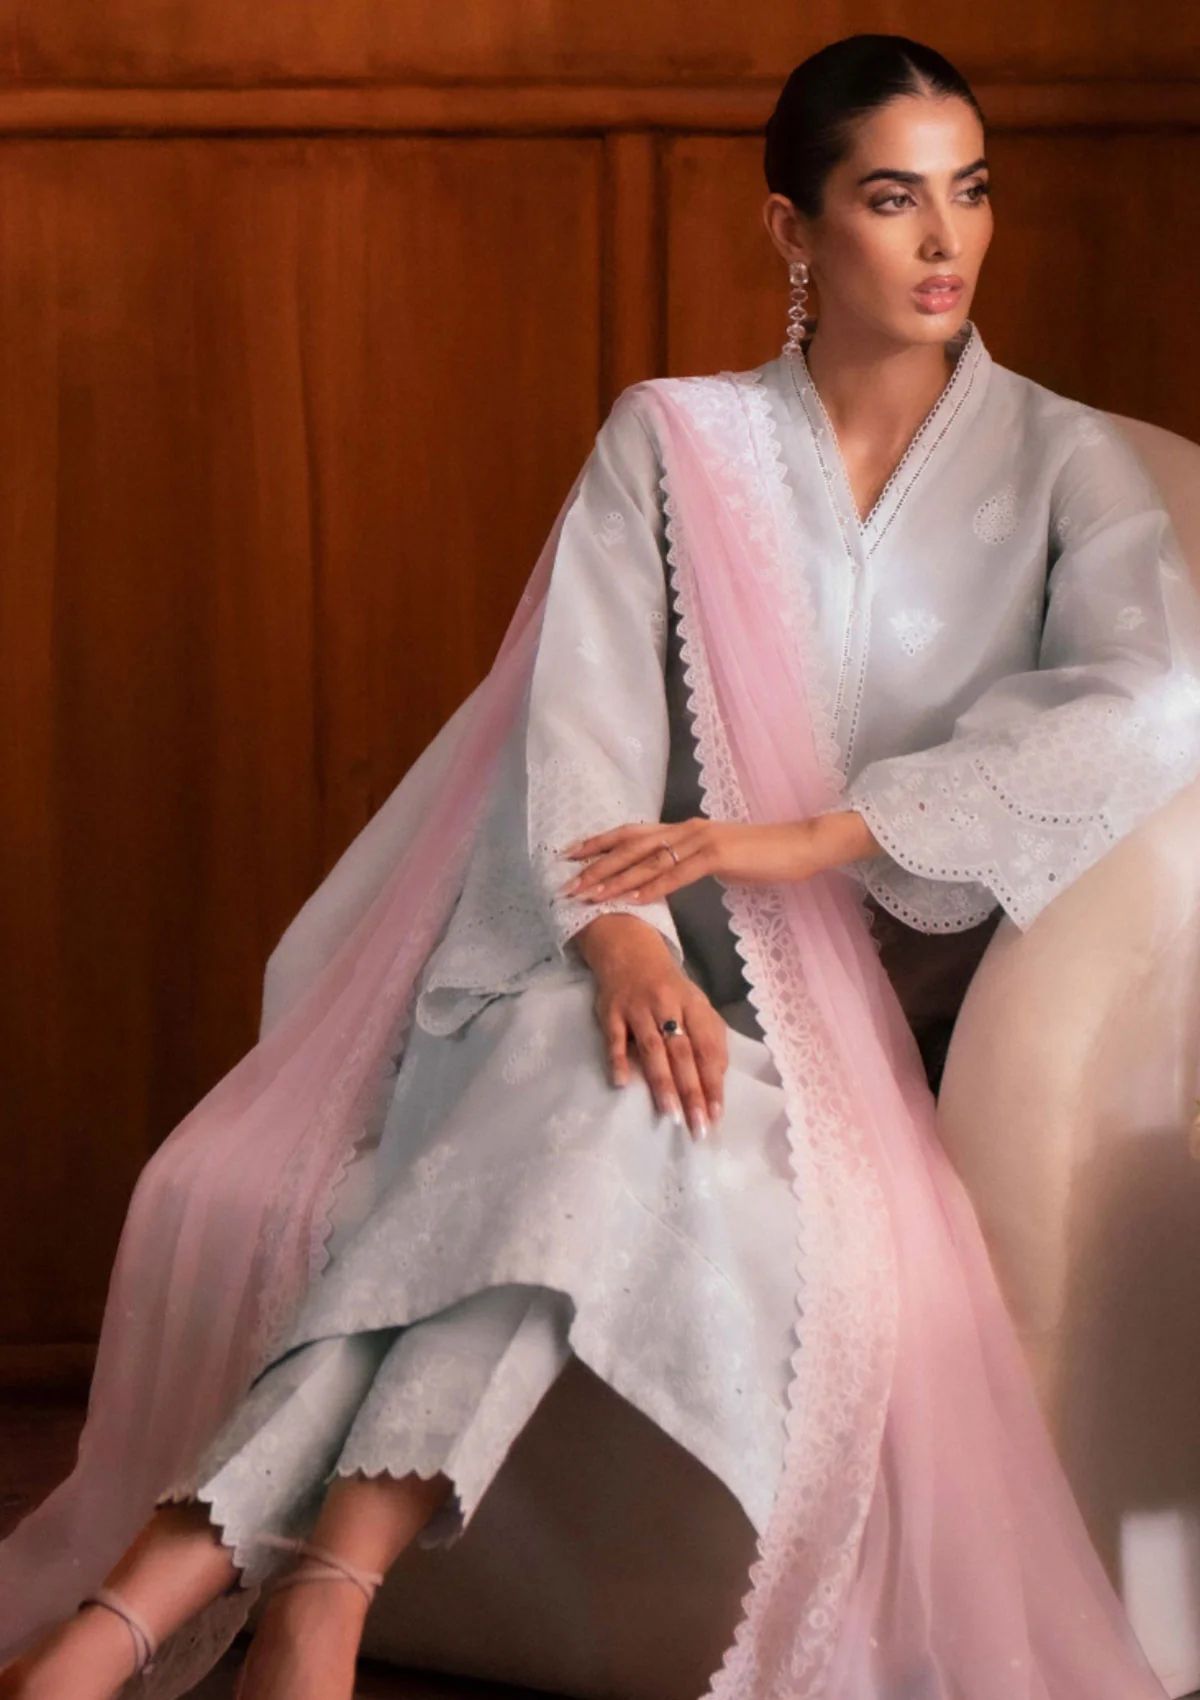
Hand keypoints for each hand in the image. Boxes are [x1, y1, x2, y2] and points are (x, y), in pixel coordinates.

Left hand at [558, 810, 879, 907]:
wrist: (799, 846)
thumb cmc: (761, 856)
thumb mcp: (716, 857)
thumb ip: (688, 862)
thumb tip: (664, 875)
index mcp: (683, 828)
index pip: (631, 834)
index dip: (599, 843)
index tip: (570, 855)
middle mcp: (685, 829)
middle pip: (630, 845)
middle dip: (596, 865)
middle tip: (568, 881)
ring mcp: (700, 840)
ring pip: (648, 859)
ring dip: (616, 879)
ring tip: (590, 895)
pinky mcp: (717, 855)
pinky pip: (677, 874)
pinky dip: (652, 887)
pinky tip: (633, 899)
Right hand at [572, 914, 726, 1140]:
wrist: (629, 950)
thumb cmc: (668, 989)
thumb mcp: (695, 1006)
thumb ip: (708, 1039)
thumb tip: (716, 1081)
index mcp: (694, 1005)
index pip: (708, 1048)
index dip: (713, 1082)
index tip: (716, 1115)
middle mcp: (668, 1006)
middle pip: (683, 1053)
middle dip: (692, 1091)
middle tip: (697, 1126)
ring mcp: (638, 1008)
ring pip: (653, 1048)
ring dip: (662, 1082)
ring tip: (670, 1114)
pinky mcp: (611, 1011)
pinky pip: (614, 1037)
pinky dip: (618, 1058)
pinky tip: (622, 1083)